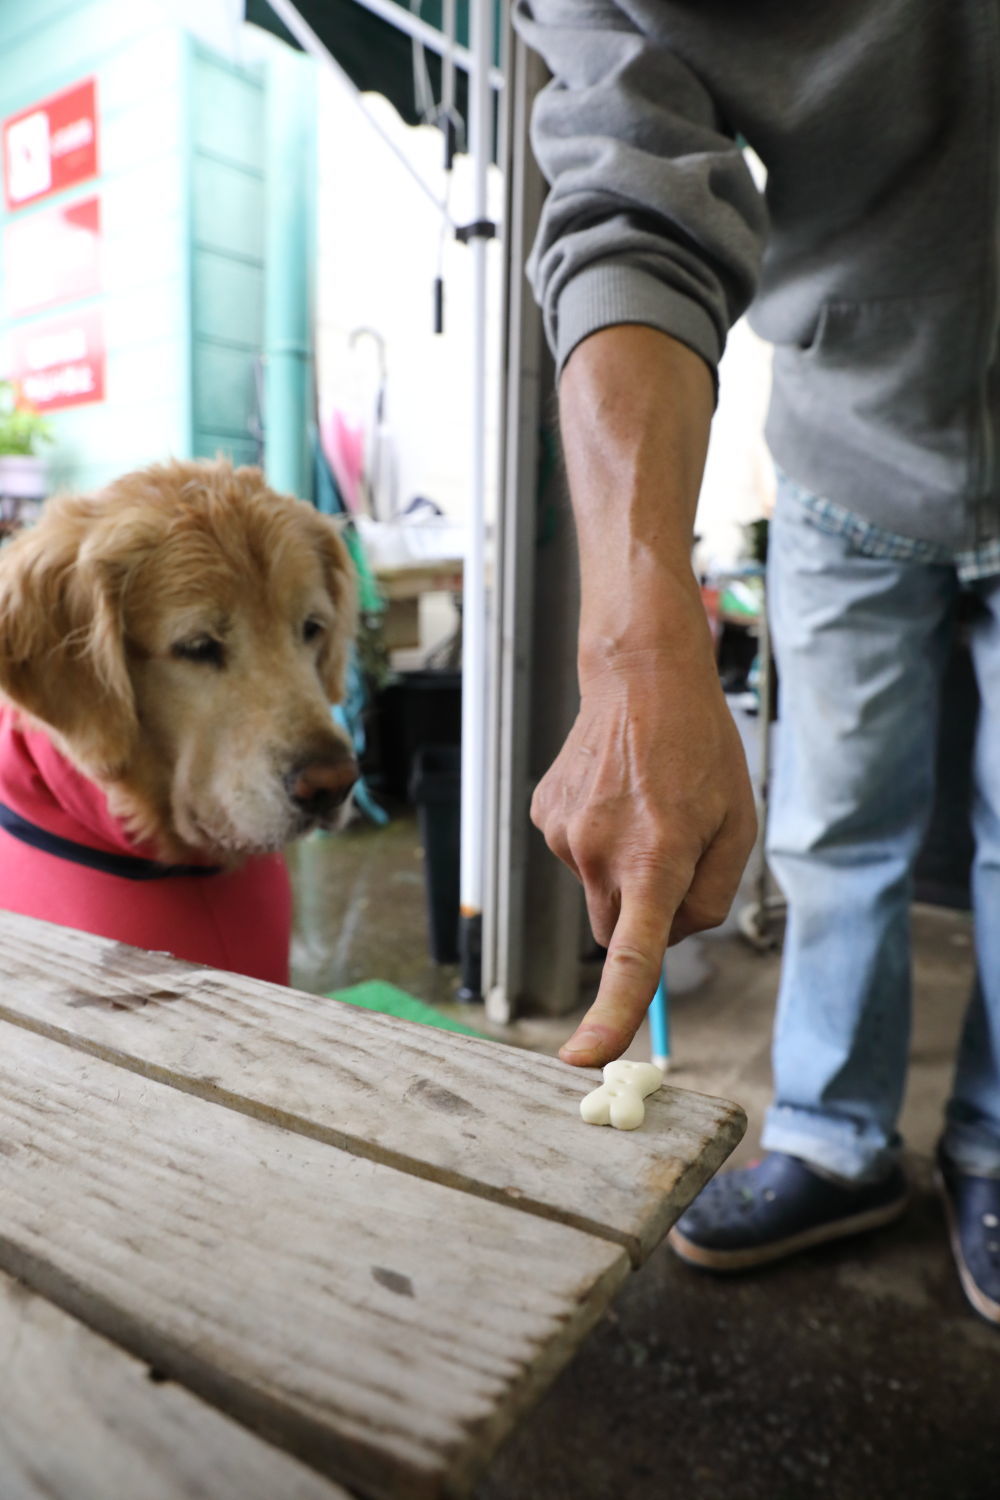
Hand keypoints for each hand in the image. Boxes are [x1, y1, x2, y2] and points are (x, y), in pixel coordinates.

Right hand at [532, 632, 756, 1067]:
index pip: (630, 958)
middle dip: (641, 914)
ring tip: (643, 804)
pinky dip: (598, 841)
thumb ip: (712, 898)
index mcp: (655, 861)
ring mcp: (563, 836)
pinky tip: (615, 793)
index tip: (584, 1059)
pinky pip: (576, 856)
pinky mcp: (543, 818)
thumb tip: (669, 935)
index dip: (610, 1017)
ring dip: (621, 868)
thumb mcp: (738, 826)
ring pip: (596, 891)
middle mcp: (599, 854)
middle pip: (615, 929)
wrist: (640, 677)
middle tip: (672, 851)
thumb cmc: (701, 750)